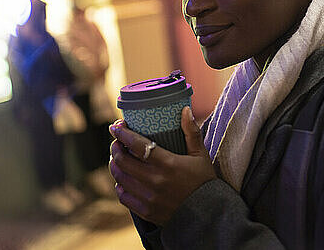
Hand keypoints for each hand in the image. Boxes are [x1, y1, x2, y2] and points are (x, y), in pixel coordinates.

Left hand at [108, 107, 215, 225]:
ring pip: (120, 178)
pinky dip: (120, 186)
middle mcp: (155, 181)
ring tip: (117, 158)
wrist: (208, 215)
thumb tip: (185, 109)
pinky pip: (124, 197)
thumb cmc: (204, 182)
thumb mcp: (200, 155)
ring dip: (115, 165)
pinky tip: (123, 180)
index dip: (122, 134)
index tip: (116, 126)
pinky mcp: (146, 211)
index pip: (137, 145)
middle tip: (116, 141)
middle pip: (123, 160)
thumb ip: (191, 131)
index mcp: (168, 164)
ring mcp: (149, 198)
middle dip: (115, 147)